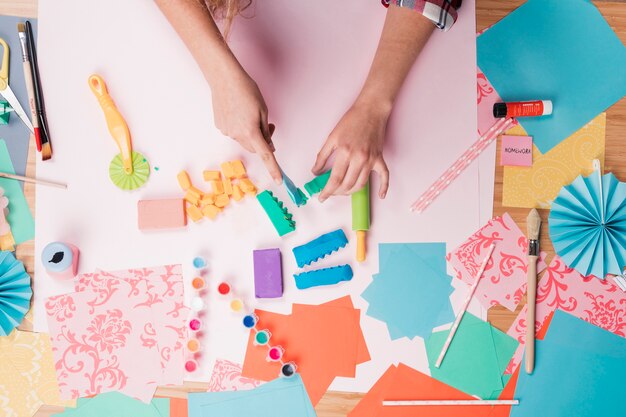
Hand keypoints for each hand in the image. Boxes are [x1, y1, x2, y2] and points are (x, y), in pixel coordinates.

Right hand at [211, 65, 281, 183]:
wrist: (224, 78)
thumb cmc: (246, 90)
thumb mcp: (263, 110)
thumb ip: (266, 131)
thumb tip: (269, 146)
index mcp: (251, 132)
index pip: (266, 155)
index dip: (274, 168)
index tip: (279, 180)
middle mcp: (237, 135)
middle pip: (255, 148)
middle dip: (263, 141)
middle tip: (269, 126)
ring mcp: (227, 131)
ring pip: (244, 140)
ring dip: (250, 133)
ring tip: (250, 114)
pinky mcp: (220, 126)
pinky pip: (234, 132)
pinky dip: (239, 127)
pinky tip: (238, 111)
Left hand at [312, 100, 389, 201]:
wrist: (371, 110)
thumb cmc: (351, 121)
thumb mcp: (332, 137)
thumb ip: (322, 156)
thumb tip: (315, 171)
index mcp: (345, 152)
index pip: (334, 179)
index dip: (327, 191)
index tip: (321, 197)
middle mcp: (359, 158)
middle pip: (347, 185)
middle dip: (336, 193)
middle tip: (330, 193)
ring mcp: (371, 159)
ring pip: (361, 184)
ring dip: (351, 192)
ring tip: (342, 192)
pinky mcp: (380, 158)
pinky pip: (385, 176)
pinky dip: (384, 187)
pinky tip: (381, 195)